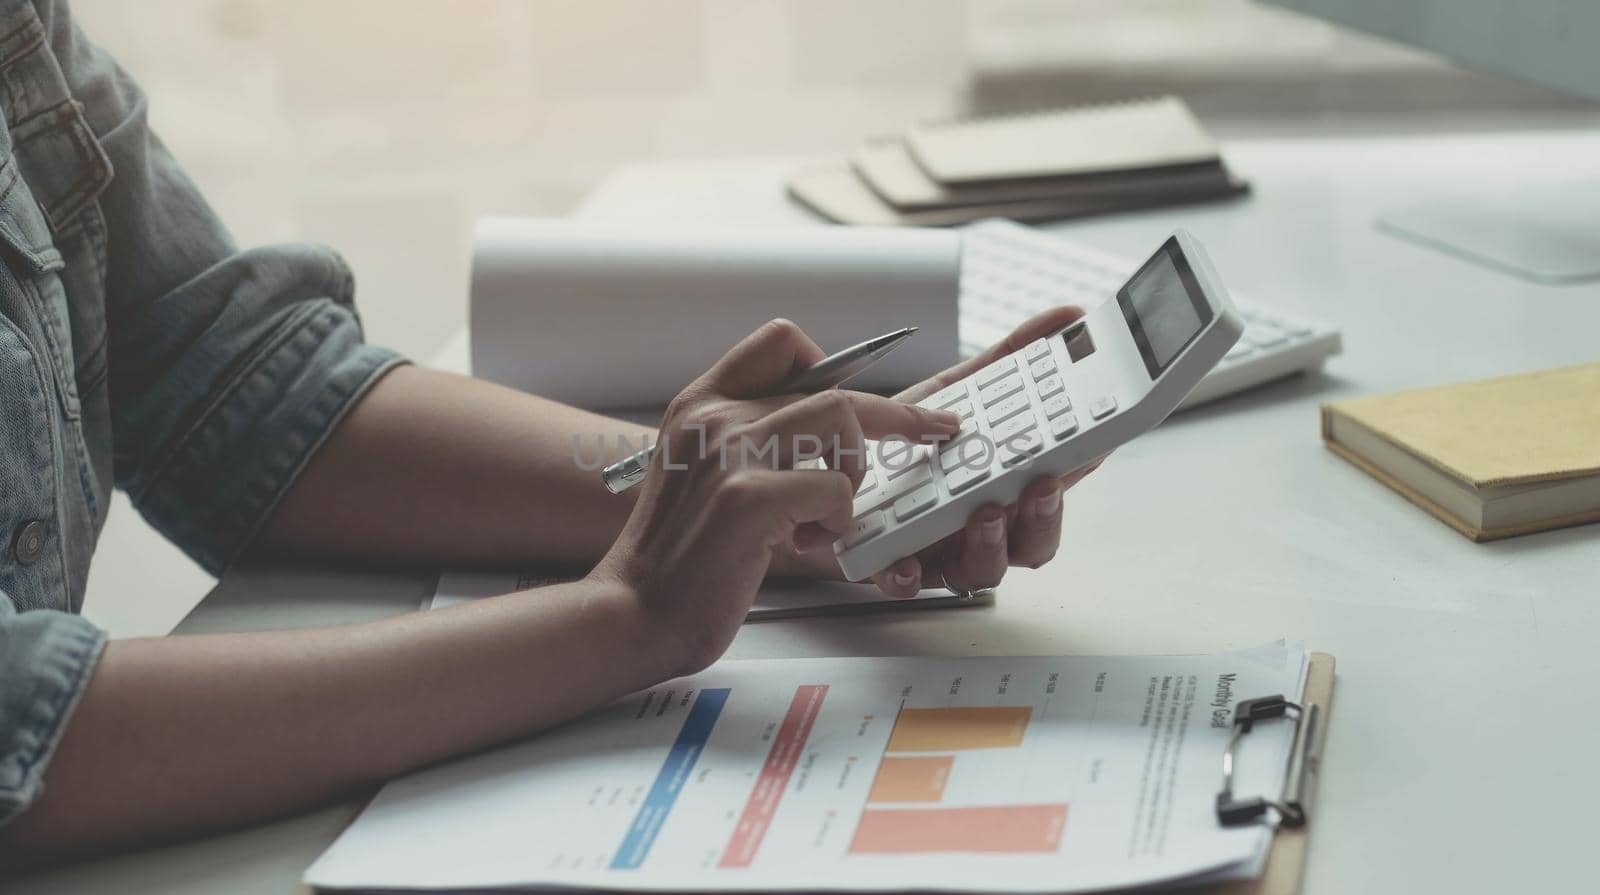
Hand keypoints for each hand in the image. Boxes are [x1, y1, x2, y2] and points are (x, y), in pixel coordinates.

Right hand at [592, 319, 961, 674]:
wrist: (635, 611)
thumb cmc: (677, 554)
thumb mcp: (699, 472)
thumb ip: (747, 441)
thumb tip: (826, 428)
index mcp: (700, 403)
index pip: (781, 341)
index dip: (835, 363)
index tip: (868, 397)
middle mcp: (714, 416)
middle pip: (832, 384)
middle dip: (895, 414)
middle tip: (935, 429)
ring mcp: (730, 453)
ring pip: (842, 419)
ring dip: (854, 472)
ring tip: (828, 515)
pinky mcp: (749, 499)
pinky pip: (835, 489)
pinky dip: (837, 521)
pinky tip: (808, 544)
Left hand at [863, 306, 1104, 596]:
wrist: (821, 460)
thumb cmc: (900, 439)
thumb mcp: (953, 391)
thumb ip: (1008, 359)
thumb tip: (1065, 319)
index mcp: (1000, 487)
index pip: (1053, 489)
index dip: (1077, 475)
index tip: (1092, 448)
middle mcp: (977, 524)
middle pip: (1032, 543)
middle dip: (1044, 519)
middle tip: (1041, 486)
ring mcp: (938, 549)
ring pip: (981, 570)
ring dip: (990, 545)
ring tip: (984, 514)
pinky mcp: (891, 564)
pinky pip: (906, 582)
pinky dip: (908, 575)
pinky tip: (905, 560)